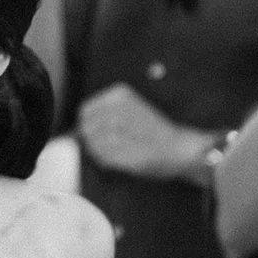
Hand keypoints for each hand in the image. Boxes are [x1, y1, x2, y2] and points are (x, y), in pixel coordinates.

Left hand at [77, 83, 213, 180]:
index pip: (85, 111)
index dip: (88, 124)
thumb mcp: (132, 109)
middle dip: (92, 140)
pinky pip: (102, 159)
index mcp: (119, 95)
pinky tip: (122, 159)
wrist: (180, 148)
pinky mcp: (122, 152)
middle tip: (110, 146)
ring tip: (119, 152)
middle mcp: (117, 110)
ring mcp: (119, 131)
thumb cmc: (157, 130)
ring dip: (100, 152)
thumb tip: (77, 128)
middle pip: (86, 129)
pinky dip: (108, 162)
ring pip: (92, 145)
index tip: (97, 132)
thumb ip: (106, 114)